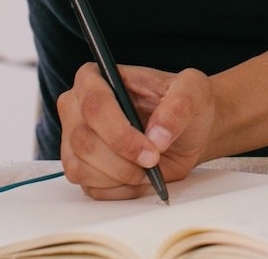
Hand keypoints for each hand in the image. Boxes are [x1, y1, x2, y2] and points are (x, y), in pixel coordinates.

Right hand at [59, 64, 213, 198]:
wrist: (188, 131)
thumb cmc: (184, 103)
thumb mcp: (192, 90)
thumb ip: (178, 106)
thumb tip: (157, 135)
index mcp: (96, 77)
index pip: (94, 104)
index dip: (119, 133)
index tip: (150, 150)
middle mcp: (78, 107)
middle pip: (83, 140)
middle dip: (122, 159)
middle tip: (153, 162)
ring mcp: (75, 139)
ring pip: (81, 168)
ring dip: (120, 176)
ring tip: (148, 168)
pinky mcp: (81, 168)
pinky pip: (90, 188)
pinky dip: (119, 189)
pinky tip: (140, 177)